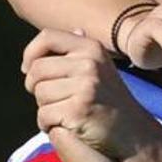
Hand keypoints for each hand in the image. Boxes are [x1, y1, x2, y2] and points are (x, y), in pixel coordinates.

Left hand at [23, 29, 153, 159]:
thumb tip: (75, 30)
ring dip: (44, 108)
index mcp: (91, 48)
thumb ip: (82, 51)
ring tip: (64, 113)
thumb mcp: (102, 67)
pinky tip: (65, 126)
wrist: (132, 131)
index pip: (47, 37)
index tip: (29, 70)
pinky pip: (44, 115)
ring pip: (39, 94)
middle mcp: (89, 63)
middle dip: (35, 87)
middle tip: (51, 100)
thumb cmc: (110, 100)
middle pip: (37, 69)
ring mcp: (85, 86)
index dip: (30, 53)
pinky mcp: (78, 110)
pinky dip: (48, 125)